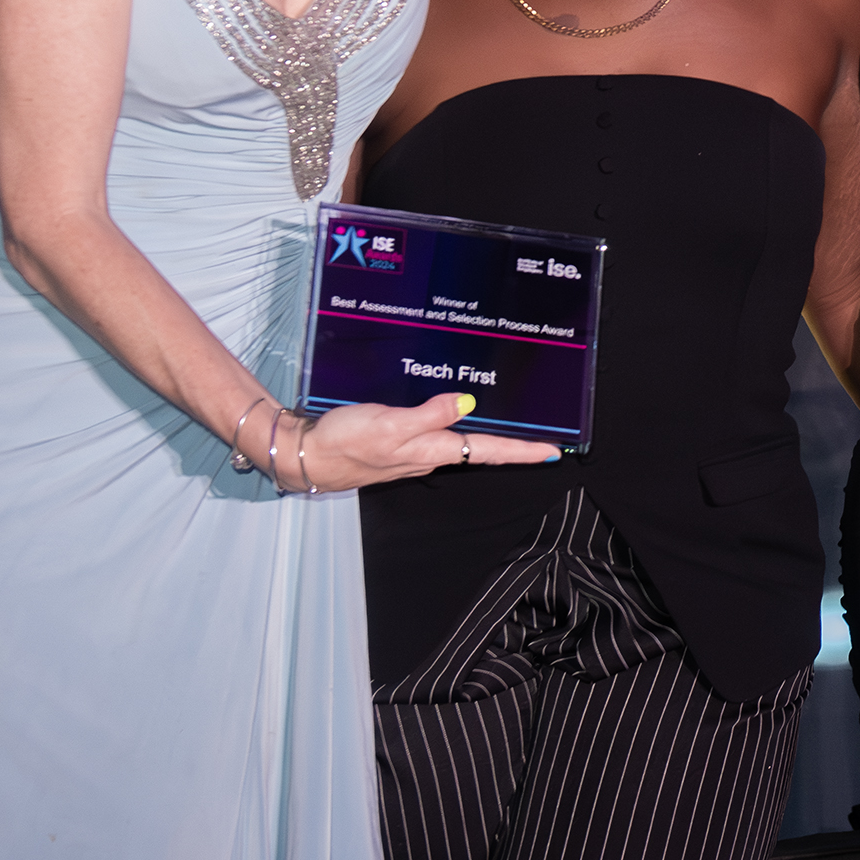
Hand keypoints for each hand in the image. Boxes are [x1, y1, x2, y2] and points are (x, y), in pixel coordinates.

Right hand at [273, 391, 560, 491]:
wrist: (306, 456)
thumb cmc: (344, 442)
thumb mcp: (389, 423)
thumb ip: (429, 413)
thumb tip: (468, 403)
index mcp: (431, 449)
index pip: (487, 450)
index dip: (521, 451)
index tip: (553, 452)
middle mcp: (428, 454)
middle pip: (480, 450)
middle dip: (512, 446)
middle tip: (543, 440)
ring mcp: (413, 451)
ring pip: (460, 443)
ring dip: (487, 438)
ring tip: (512, 428)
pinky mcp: (397, 443)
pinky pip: (436, 436)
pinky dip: (454, 428)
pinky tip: (456, 417)